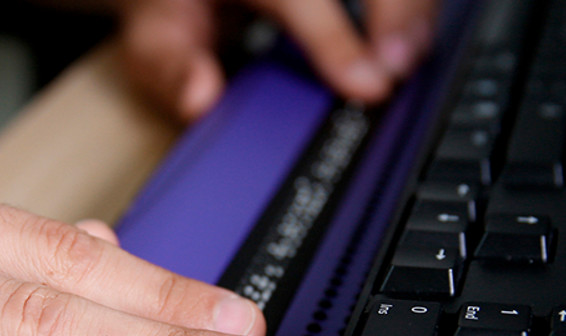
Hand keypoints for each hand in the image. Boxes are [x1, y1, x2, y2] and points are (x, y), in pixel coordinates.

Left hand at [117, 0, 439, 120]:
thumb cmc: (175, 5)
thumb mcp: (154, 36)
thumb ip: (171, 67)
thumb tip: (200, 97)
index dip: (337, 42)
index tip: (369, 85)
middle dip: (397, 14)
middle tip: (396, 72)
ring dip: (411, 12)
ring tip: (407, 61)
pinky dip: (411, 8)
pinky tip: (408, 39)